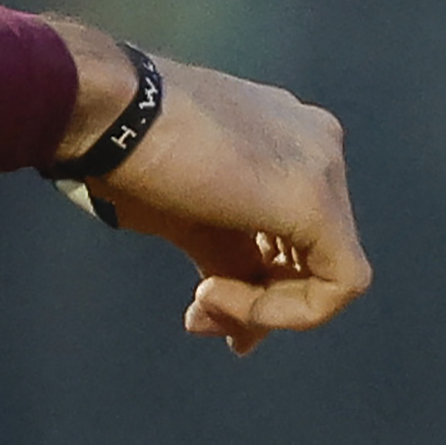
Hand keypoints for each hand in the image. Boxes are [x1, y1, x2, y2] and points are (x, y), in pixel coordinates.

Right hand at [51, 19, 369, 352]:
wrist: (107, 110)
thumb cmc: (130, 152)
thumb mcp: (189, 217)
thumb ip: (229, 264)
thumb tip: (242, 334)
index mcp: (287, 137)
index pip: (292, 231)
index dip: (255, 283)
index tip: (200, 302)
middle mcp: (317, 146)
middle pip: (311, 253)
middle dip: (258, 300)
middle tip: (199, 318)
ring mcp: (324, 168)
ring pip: (330, 270)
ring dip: (263, 306)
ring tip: (203, 304)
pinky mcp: (317, 202)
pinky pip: (338, 283)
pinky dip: (286, 310)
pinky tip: (221, 294)